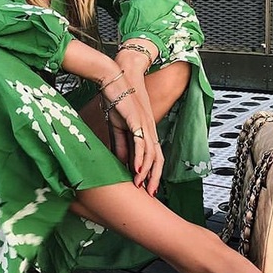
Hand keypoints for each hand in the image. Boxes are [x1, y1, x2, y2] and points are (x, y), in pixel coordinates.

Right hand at [101, 70, 162, 195]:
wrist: (113, 78)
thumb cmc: (116, 100)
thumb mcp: (118, 126)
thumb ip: (121, 144)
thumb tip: (123, 161)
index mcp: (146, 130)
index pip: (155, 156)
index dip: (153, 172)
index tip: (148, 188)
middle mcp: (149, 129)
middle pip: (159, 158)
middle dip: (156, 178)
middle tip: (151, 194)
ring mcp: (145, 124)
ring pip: (152, 153)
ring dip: (148, 172)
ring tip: (142, 186)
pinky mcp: (137, 120)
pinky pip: (141, 142)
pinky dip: (141, 157)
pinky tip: (137, 169)